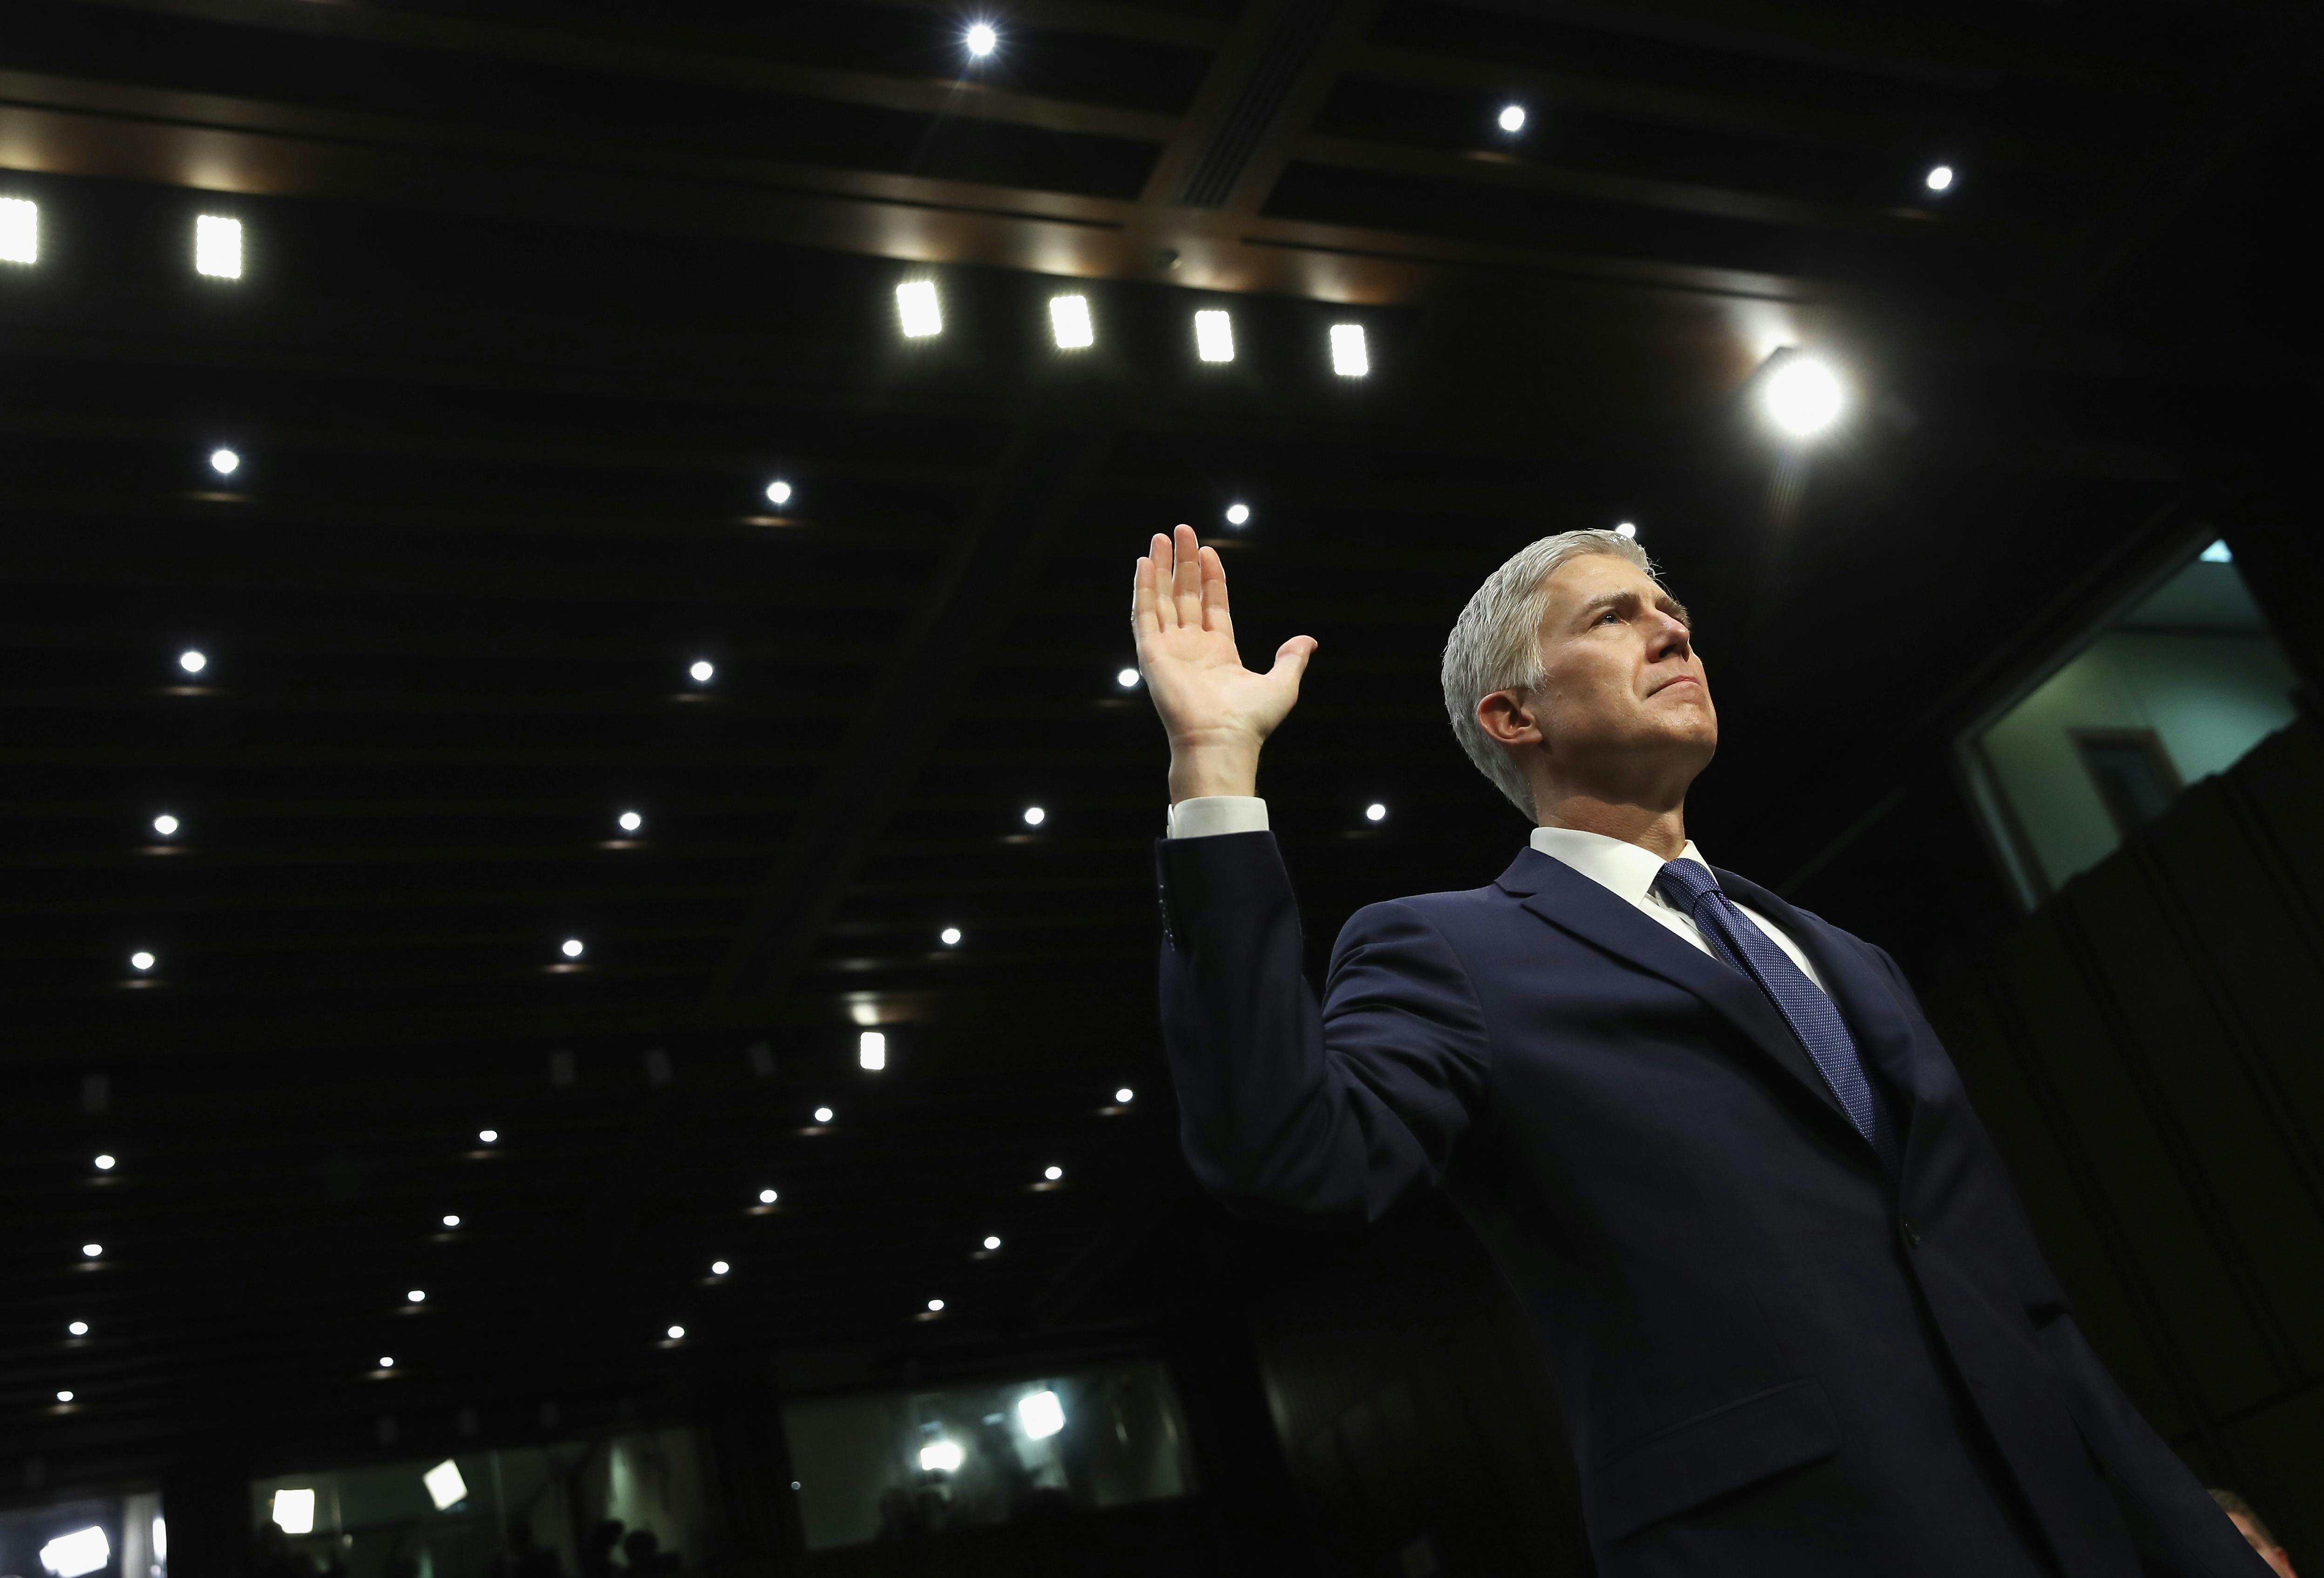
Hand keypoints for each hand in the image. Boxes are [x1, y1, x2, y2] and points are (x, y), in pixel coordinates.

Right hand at [1132, 524, 1316, 802]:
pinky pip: (1145, 614)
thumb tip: (1308, 640)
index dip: (1212, 578)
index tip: (1211, 551)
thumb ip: (1291, 658)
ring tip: (1161, 537)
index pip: (1213, 605)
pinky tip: (1145, 563)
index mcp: (1219, 653)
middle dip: (1185, 563)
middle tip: (1182, 530)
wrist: (1221, 740)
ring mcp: (1170, 649)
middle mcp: (1192, 648)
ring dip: (1162, 568)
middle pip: (1186, 595)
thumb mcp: (1282, 684)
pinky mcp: (1152, 653)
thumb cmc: (1250, 721)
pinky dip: (1144, 588)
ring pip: (1163, 599)